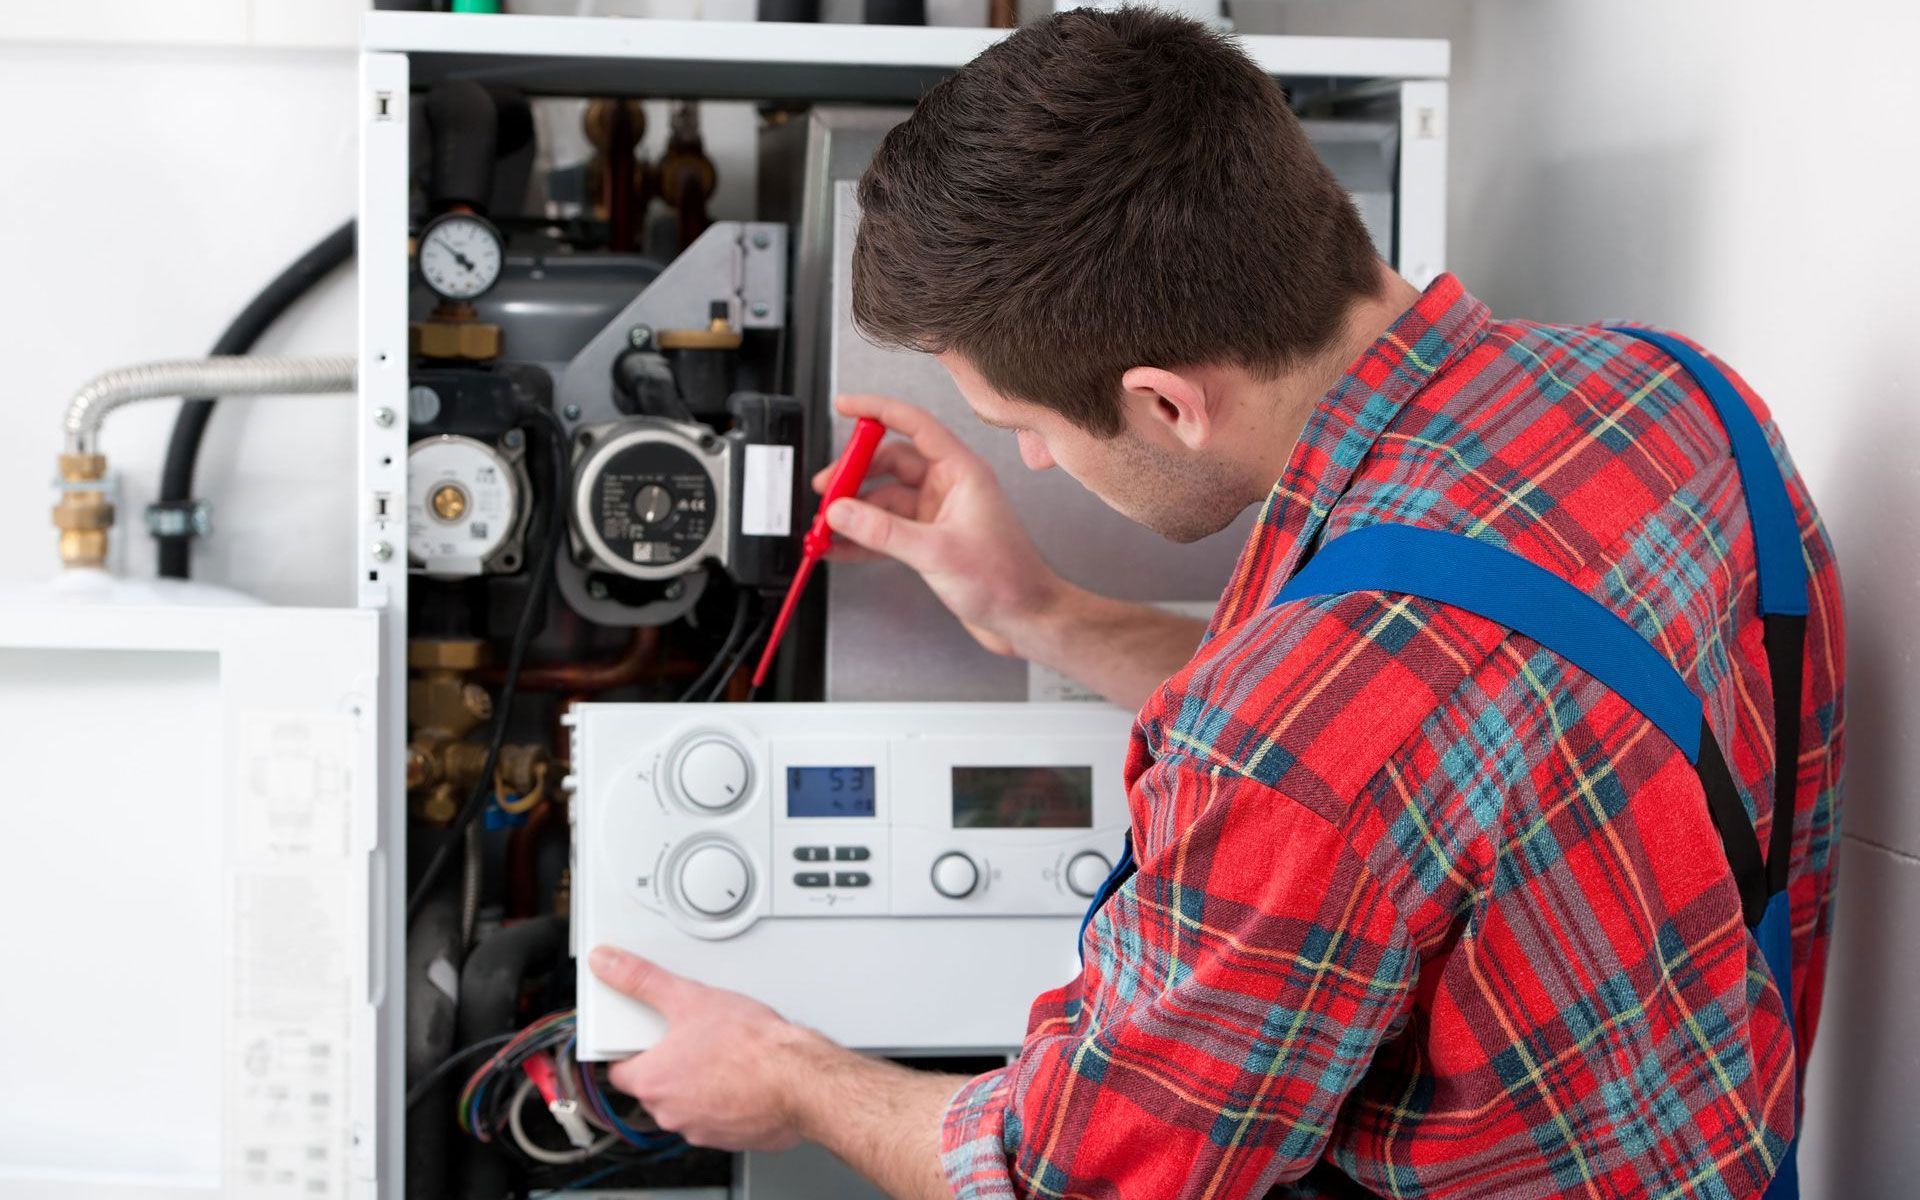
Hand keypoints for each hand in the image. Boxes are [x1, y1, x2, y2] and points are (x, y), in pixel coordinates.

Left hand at [589, 945, 821, 1151]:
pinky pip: (714, 1119)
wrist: (798, 1080)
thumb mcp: (689, 997)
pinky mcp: (728, 1138)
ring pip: (684, 1104)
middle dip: (668, 1065)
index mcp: (652, 1082)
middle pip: (652, 1087)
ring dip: (695, 1084)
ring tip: (720, 1055)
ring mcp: (699, 1130)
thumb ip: (641, 979)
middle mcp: (670, 1113)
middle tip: (691, 1039)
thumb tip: (609, 963)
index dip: (629, 1050)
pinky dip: (722, 1101)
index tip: (642, 1038)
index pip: (617, 1070)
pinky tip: (739, 1077)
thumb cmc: (751, 1047)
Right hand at [816, 394, 1062, 656]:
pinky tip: (840, 547)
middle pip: (891, 463)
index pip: (914, 425)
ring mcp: (938, 514)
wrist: (1024, 618)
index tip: (845, 406)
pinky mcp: (930, 540)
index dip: (877, 411)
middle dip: (855, 474)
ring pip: (885, 499)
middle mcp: (950, 487)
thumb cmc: (1006, 581)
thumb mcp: (937, 552)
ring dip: (855, 512)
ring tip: (826, 526)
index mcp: (962, 472)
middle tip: (827, 489)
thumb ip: (884, 531)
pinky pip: (887, 530)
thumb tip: (843, 512)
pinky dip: (863, 537)